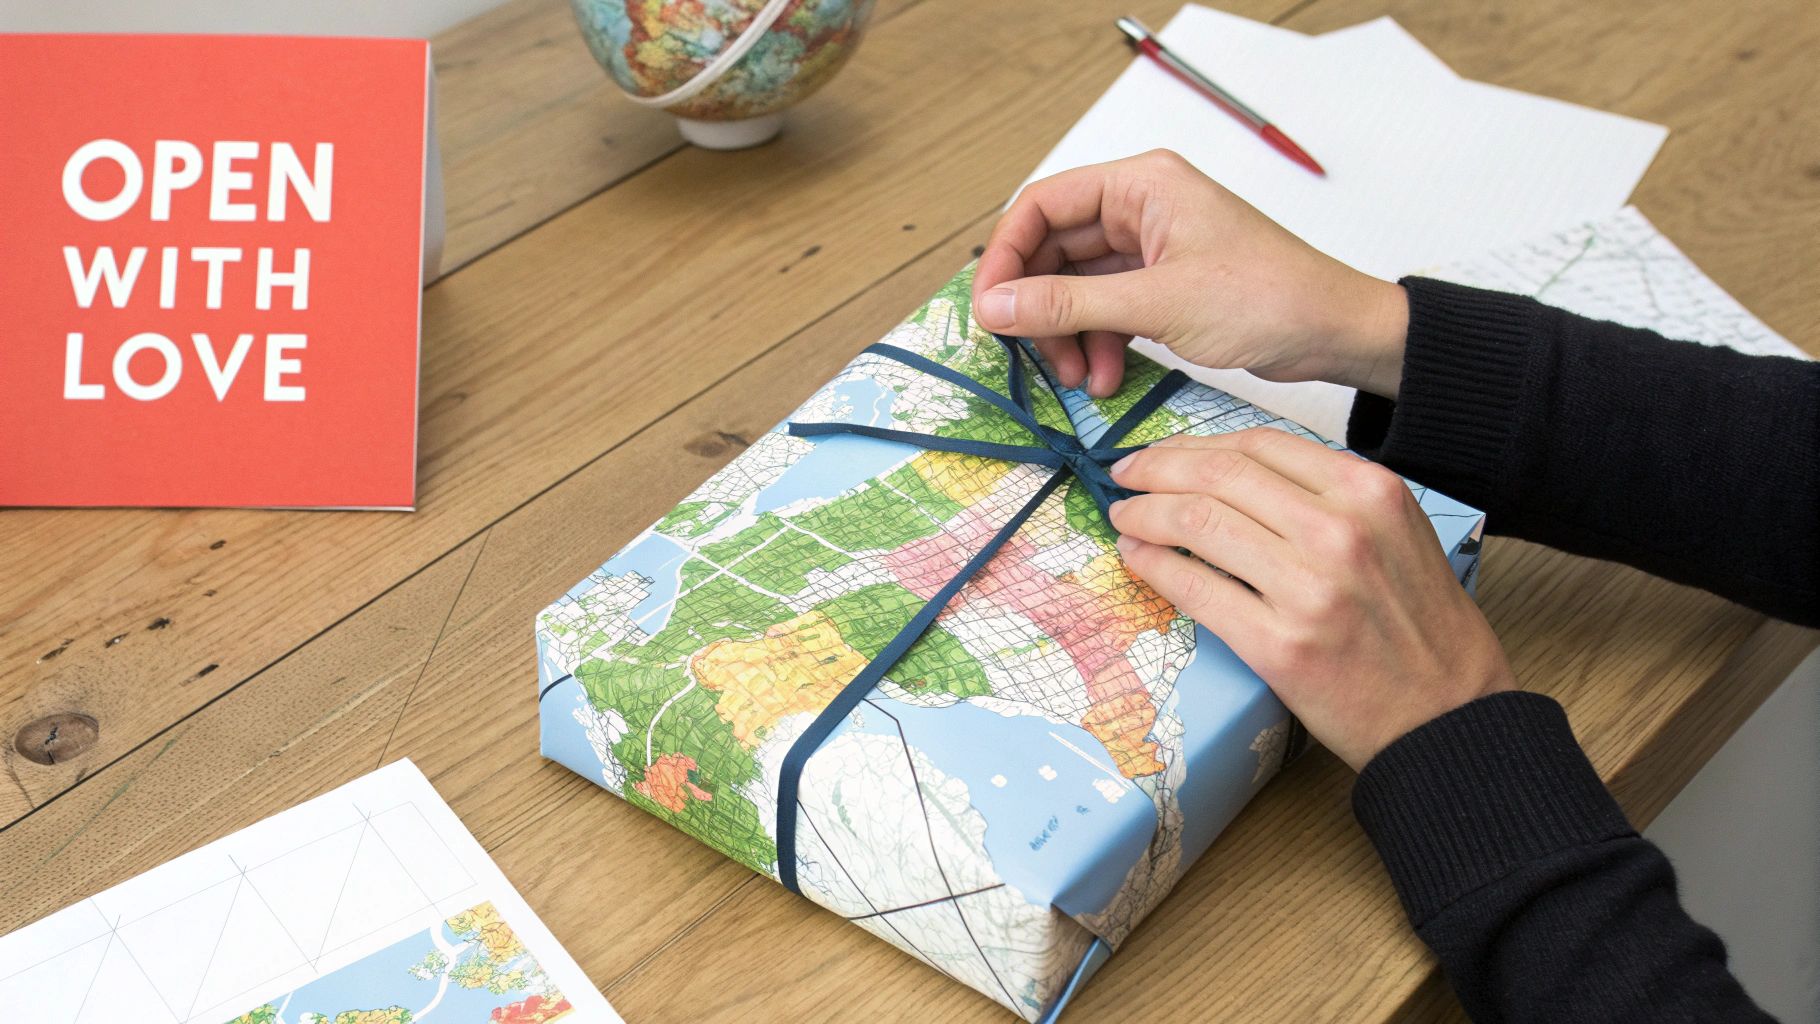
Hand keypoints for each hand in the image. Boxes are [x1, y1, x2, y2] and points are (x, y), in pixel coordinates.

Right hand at [972, 150, 1407, 398]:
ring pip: (1076, 287)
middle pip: (1053, 250)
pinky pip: (1106, 310)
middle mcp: (1141, 207)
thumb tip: (994, 306)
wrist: (1335, 333)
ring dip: (1069, 335)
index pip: (1042, 205)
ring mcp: (1151, 248)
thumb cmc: (1267, 299)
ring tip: (1082, 380)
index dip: (1007, 256)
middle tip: (1032, 355)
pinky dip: (1099, 344)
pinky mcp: (1162, 285)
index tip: (989, 309)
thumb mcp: (1158, 303)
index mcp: (1141, 185)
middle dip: (1040, 307)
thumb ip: (1069, 304)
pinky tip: (1107, 378)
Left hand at [1107, 428, 1513, 770]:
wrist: (1449, 716)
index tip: (1163, 453)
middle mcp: (1340, 530)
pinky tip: (1137, 559)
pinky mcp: (1280, 646)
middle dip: (1157, 470)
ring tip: (1124, 517)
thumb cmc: (1421, 627)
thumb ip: (1329, 495)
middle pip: (1218, 476)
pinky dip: (1153, 567)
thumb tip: (1233, 473)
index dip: (1195, 443)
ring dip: (1144, 515)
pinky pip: (1195, 590)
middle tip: (1126, 477)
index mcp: (1369, 492)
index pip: (1258, 445)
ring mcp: (1309, 589)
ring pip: (1196, 524)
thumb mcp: (1397, 533)